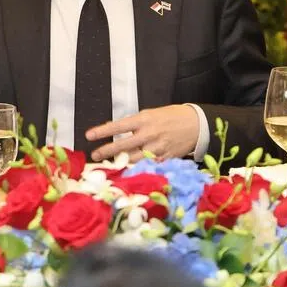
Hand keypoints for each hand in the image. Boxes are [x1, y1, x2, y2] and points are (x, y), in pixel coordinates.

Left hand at [84, 104, 199, 162]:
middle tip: (94, 154)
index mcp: (144, 119)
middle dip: (107, 151)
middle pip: (124, 145)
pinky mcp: (165, 158)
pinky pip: (148, 165)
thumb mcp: (151, 114)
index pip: (119, 126)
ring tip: (108, 165)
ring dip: (120, 162)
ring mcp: (158, 148)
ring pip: (134, 158)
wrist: (198, 125)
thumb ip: (135, 123)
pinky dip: (137, 168)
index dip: (103, 131)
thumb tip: (116, 131)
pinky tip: (127, 171)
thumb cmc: (171, 116)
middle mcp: (149, 134)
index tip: (89, 135)